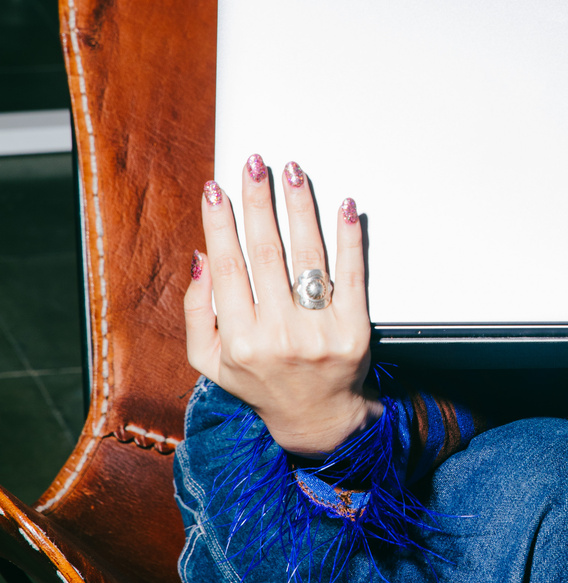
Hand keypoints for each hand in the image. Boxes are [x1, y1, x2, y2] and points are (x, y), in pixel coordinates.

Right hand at [184, 156, 377, 456]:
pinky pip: (352, 275)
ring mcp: (320, 333)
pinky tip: (344, 208)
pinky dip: (349, 238)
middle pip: (268, 254)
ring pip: (309, 257)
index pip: (229, 268)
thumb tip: (202, 257)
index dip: (221, 224)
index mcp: (240, 341)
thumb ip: (198, 310)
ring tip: (293, 174)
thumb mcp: (210, 358)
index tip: (216, 190)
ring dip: (300, 208)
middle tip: (255, 166)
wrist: (317, 416)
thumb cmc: (260, 380)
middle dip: (259, 203)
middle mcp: (280, 337)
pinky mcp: (355, 329)